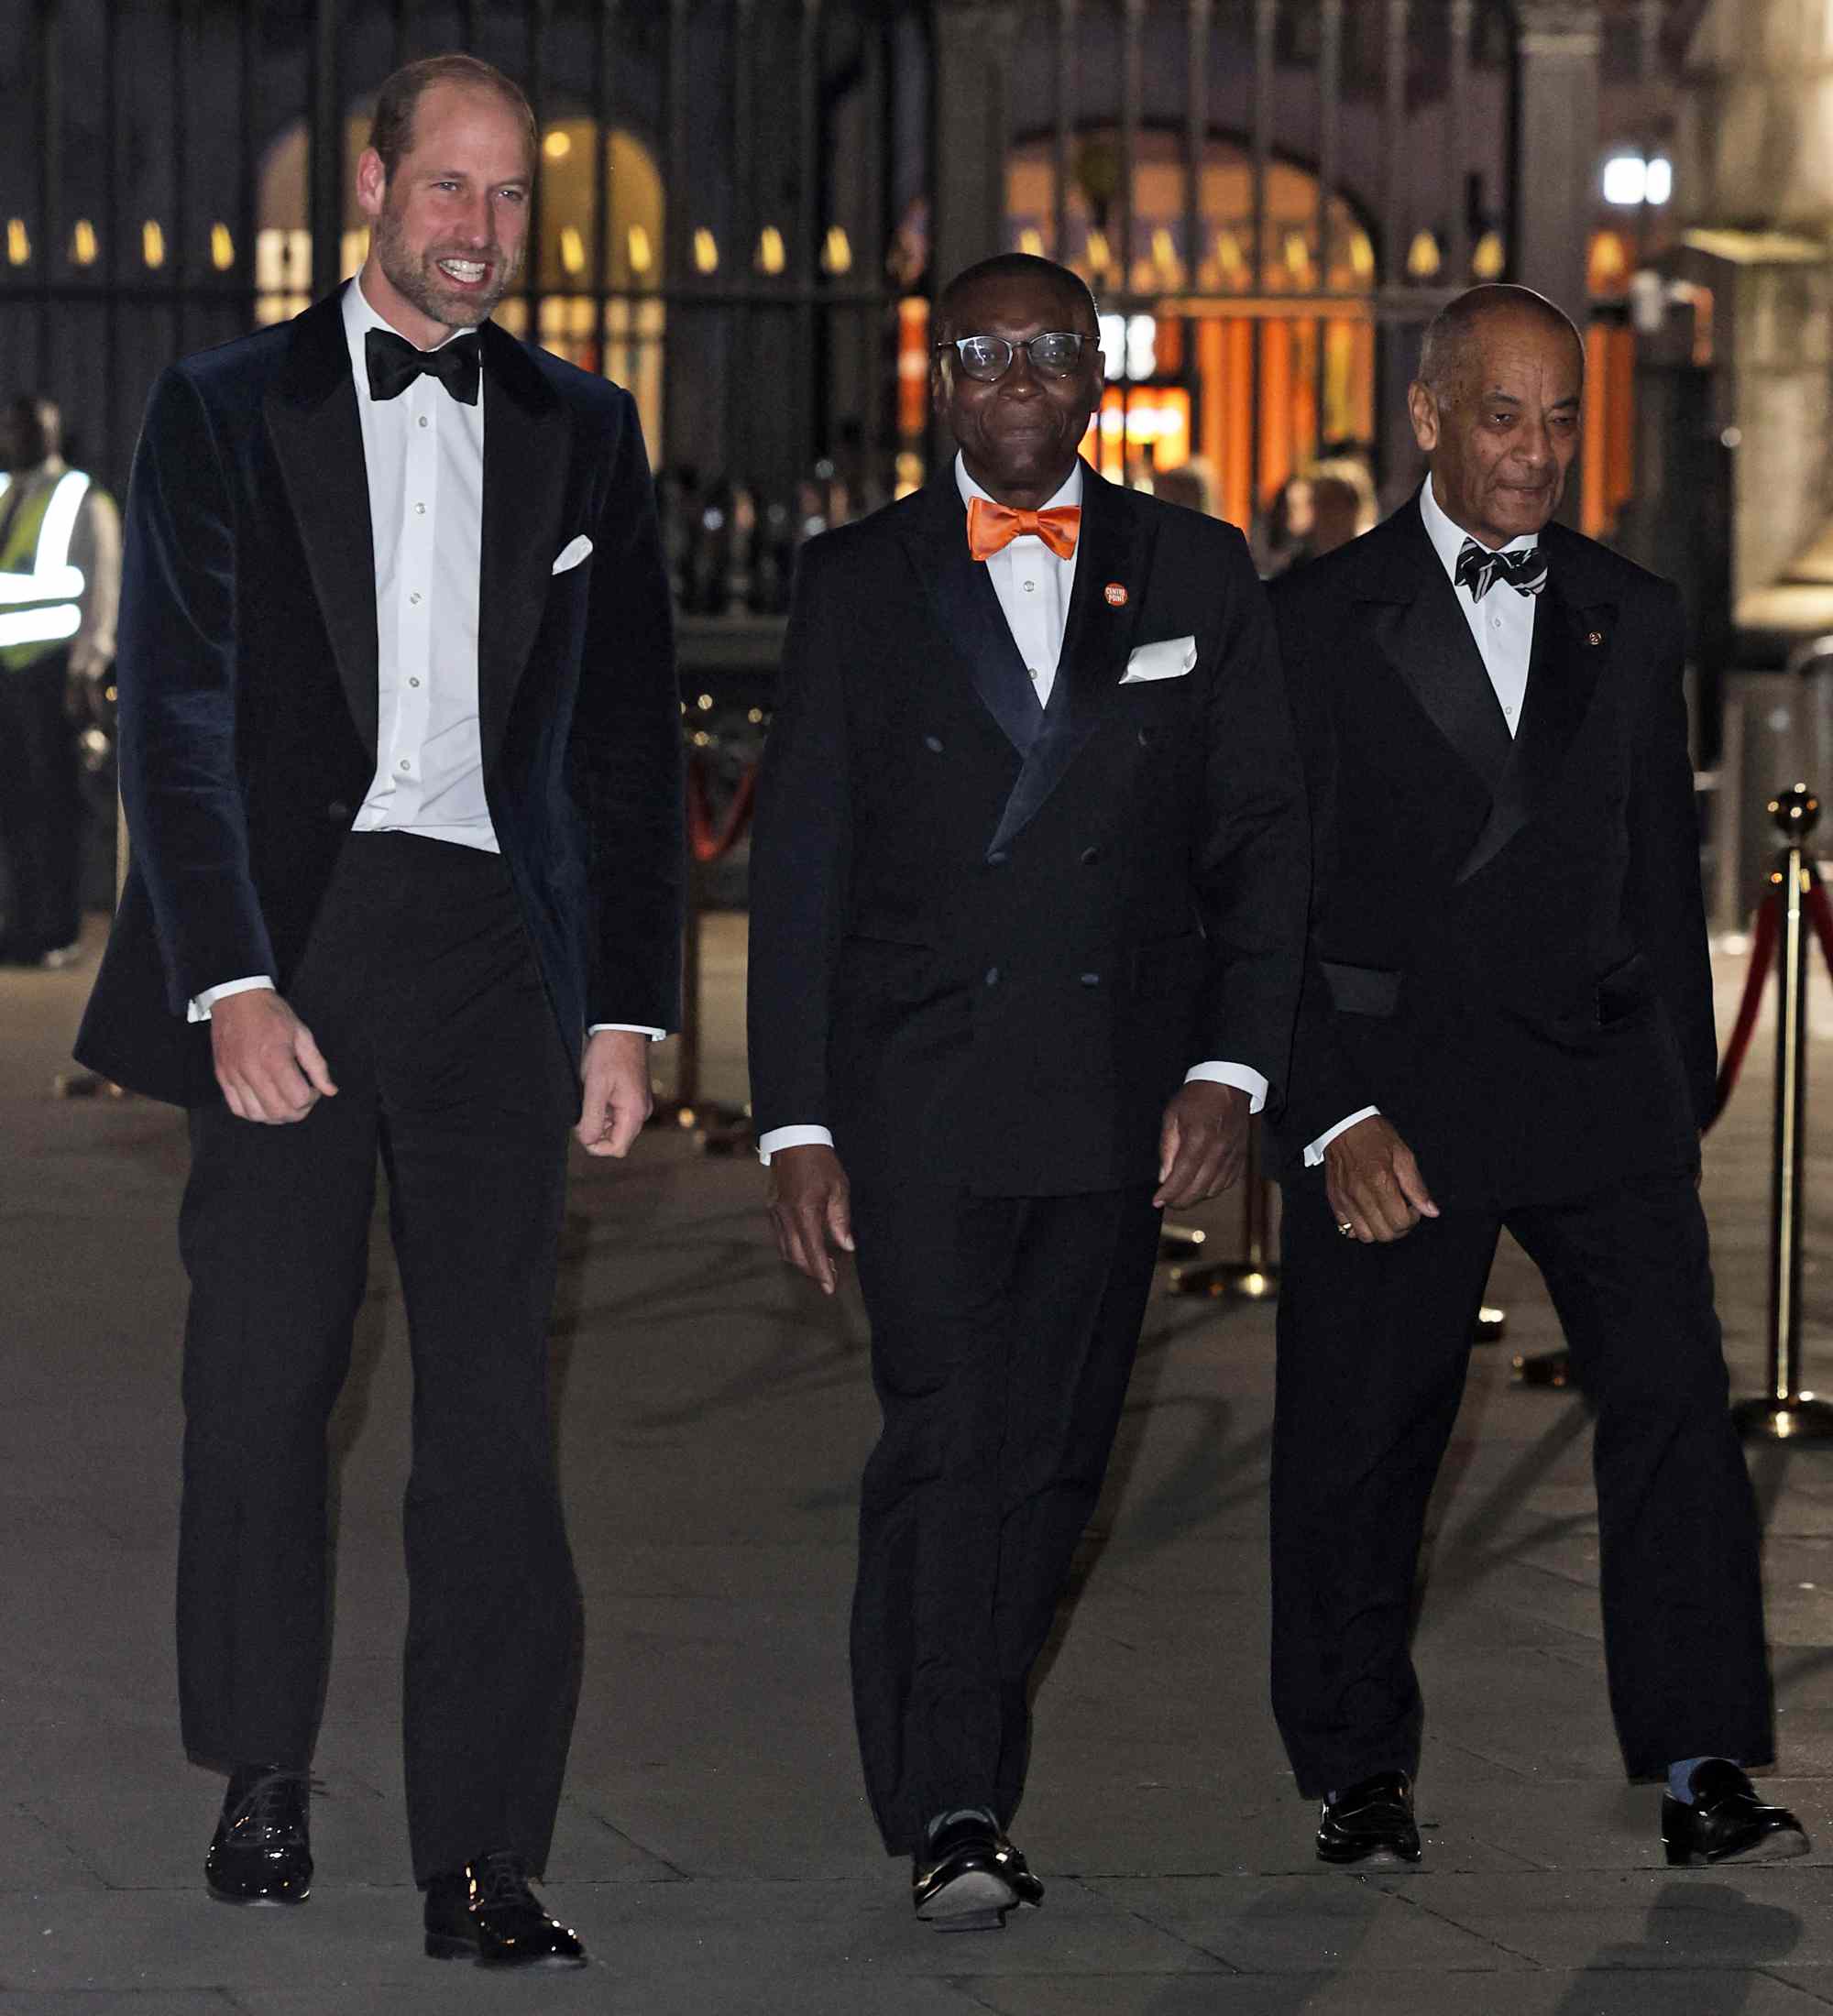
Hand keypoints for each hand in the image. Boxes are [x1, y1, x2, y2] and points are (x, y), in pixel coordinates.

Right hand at [211, 988, 336, 1123]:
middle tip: (303, 1099)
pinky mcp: (222, 1076)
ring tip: (285, 1102)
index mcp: (275, 1058)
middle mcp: (252, 1070)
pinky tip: (264, 1102)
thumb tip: (330, 1091)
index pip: (297, 1098)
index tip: (314, 1088)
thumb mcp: (302, 1034)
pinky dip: (253, 1112)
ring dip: (276, 1116)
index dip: (312, 1098)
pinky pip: (237, 1108)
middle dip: (298, 1112)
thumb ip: (317, 1066)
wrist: (236, 998)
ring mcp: (233, 1075)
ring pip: (256, 1115)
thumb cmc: (271, 1013)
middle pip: (278, 1112)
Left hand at [576, 1028, 653, 1156]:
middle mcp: (641, 1112)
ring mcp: (639, 1105)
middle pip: (617, 1140)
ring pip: (616, 1128)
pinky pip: (619, 1116)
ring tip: (590, 1098)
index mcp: (634, 1112)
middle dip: (597, 1132)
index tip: (580, 1128)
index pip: (617, 1148)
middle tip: (582, 1112)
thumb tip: (587, 1140)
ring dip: (600, 1121)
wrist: (622, 1028)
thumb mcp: (595, 1088)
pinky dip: (605, 1111)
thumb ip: (591, 1118)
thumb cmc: (609, 1054)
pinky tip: (597, 1094)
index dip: (595, 1145)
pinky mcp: (635, 1098)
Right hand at [767, 1143, 854, 1294]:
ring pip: (785, 1249)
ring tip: (821, 1264)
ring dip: (801, 1261)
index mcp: (805, 1211)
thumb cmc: (820, 1161)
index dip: (822, 1272)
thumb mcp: (838, 1188)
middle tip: (830, 1277)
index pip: (813, 1251)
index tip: (830, 1288)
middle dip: (812, 1271)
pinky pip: (779, 1237)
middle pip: (796, 1256)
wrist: (793, 1139)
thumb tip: (847, 1246)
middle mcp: (785, 1215)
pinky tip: (806, 1246)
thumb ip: (841, 1219)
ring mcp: (774, 1212)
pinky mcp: (770, 1208)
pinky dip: (792, 1248)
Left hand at [1155, 1080, 1250, 1208]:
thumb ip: (1167, 1148)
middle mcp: (1218, 1150)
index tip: (1157, 1201)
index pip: (1182, 1176)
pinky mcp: (1241, 1157)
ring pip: (1214, 1190)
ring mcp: (1232, 1155)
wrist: (1230, 1083)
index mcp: (1199, 1138)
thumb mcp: (1172, 1116)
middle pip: (1199, 1189)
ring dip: (1196, 1196)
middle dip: (1180, 1201)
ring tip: (1182, 1193)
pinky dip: (1212, 1189)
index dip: (1169, 1193)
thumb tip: (1164, 1178)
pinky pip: (1227, 1183)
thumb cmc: (1197, 1097)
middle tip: (1167, 1201)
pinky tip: (1201, 1184)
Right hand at [1324, 1115, 1438, 1242]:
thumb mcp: (1403, 1155)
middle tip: (1402, 1211)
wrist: (1343, 1124)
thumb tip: (1430, 1211)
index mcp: (1380, 1181)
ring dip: (1379, 1229)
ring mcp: (1345, 1199)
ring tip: (1385, 1213)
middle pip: (1384, 1234)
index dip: (1413, 1219)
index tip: (1413, 1207)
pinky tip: (1367, 1212)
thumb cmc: (1373, 1135)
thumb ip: (1416, 1186)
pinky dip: (1359, 1227)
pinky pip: (1346, 1228)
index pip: (1400, 1222)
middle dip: (1399, 1228)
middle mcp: (1360, 1194)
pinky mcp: (1334, 1200)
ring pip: (1365, 1236)